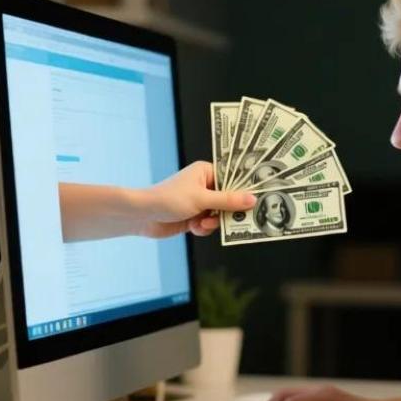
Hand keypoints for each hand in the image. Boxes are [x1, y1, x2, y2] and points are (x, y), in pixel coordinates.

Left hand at [141, 161, 255, 237]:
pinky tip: (194, 227)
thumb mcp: (202, 199)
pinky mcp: (195, 217)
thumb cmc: (168, 199)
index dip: (244, 189)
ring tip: (201, 223)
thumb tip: (252, 199)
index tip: (256, 198)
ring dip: (213, 222)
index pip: (233, 179)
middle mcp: (205, 186)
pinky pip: (210, 224)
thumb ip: (228, 200)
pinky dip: (204, 228)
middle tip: (236, 219)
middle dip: (228, 211)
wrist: (143, 216)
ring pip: (220, 215)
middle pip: (230, 199)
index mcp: (207, 172)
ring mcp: (200, 202)